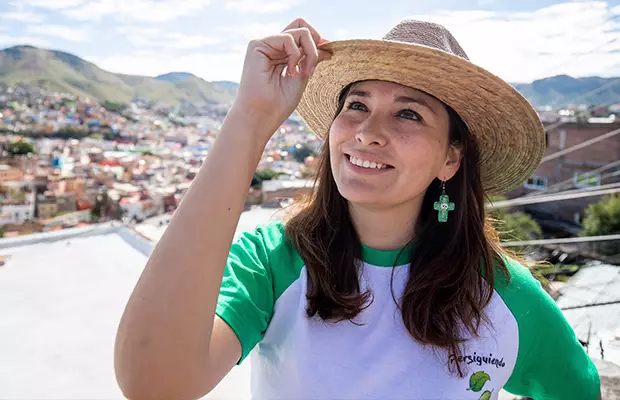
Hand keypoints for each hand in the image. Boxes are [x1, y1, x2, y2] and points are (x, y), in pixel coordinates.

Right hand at [233, 18, 330, 138]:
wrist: (261, 116)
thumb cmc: (278, 104)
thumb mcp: (302, 76)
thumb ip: (311, 59)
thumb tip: (325, 43)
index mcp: (282, 53)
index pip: (303, 35)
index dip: (318, 42)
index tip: (327, 57)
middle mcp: (273, 46)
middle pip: (303, 26)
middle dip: (316, 43)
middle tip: (313, 65)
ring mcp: (265, 44)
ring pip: (301, 31)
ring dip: (310, 53)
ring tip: (304, 74)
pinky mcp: (257, 44)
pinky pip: (288, 38)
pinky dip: (296, 55)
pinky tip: (290, 72)